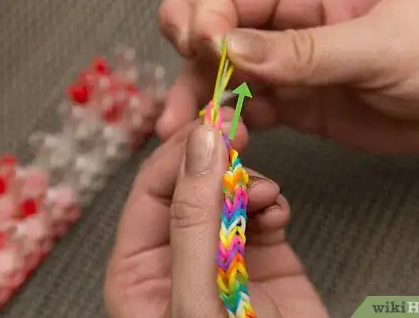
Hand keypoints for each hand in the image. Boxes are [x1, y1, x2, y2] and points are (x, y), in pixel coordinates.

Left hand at [104, 112, 327, 317]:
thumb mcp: (198, 296)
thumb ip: (194, 219)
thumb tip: (202, 144)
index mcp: (139, 268)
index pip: (152, 188)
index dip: (181, 151)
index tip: (215, 122)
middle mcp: (176, 256)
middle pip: (188, 183)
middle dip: (215, 156)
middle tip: (241, 129)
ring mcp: (220, 253)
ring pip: (226, 191)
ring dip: (248, 182)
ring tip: (267, 195)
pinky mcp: (261, 256)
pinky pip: (260, 209)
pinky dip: (271, 201)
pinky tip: (279, 212)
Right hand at [158, 0, 418, 152]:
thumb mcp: (376, 45)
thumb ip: (303, 50)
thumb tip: (231, 50)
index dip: (204, 18)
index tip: (205, 52)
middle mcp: (283, 20)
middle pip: (209, 23)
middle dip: (186, 51)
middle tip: (182, 84)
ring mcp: (282, 63)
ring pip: (219, 71)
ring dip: (197, 98)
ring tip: (183, 129)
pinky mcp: (288, 101)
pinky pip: (245, 108)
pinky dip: (228, 124)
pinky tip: (222, 141)